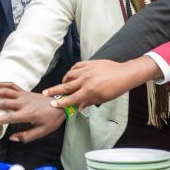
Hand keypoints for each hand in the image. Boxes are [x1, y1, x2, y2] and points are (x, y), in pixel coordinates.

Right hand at [0, 82, 64, 142]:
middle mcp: (23, 103)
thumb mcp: (41, 132)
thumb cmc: (51, 120)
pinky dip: (1, 84)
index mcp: (26, 114)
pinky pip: (11, 85)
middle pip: (2, 102)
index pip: (8, 117)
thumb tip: (11, 138)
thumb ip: (25, 136)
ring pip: (4, 91)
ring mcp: (23, 95)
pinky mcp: (24, 91)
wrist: (60, 105)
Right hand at [43, 57, 160, 110]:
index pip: (71, 98)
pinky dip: (71, 71)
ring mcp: (86, 70)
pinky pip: (76, 67)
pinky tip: (71, 74)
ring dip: (64, 80)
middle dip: (54, 90)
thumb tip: (78, 107)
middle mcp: (86, 80)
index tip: (52, 104)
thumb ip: (88, 102)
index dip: (61, 102)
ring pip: (69, 75)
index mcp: (90, 91)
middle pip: (66, 86)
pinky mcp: (89, 63)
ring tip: (61, 84)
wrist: (124, 73)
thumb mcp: (102, 98)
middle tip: (45, 93)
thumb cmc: (116, 88)